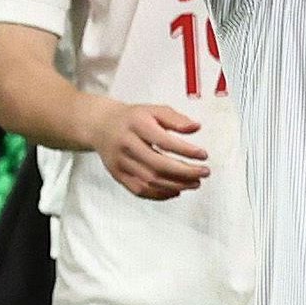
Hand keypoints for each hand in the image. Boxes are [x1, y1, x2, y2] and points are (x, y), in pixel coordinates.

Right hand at [97, 101, 211, 200]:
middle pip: (157, 165)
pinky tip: (176, 190)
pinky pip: (140, 190)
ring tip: (195, 183)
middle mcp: (126, 144)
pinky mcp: (117, 175)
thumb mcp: (153, 110)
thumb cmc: (133, 118)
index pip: (163, 141)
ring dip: (176, 185)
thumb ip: (175, 118)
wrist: (101, 126)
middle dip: (185, 172)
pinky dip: (160, 194)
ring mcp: (120, 162)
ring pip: (150, 180)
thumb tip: (196, 127)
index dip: (186, 150)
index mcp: (136, 124)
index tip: (203, 154)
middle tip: (204, 172)